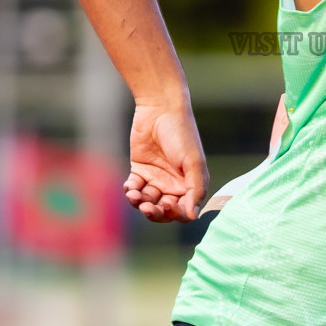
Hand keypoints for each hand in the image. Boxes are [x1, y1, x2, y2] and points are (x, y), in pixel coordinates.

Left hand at [124, 99, 207, 221]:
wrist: (161, 109)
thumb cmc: (182, 134)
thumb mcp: (194, 162)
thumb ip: (196, 189)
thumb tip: (193, 216)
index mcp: (189, 184)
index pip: (183, 211)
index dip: (175, 214)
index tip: (168, 205)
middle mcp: (173, 184)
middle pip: (163, 211)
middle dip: (155, 213)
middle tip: (147, 207)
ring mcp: (156, 177)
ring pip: (147, 201)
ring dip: (140, 203)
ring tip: (134, 195)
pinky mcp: (140, 170)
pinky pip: (134, 188)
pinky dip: (131, 191)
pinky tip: (130, 187)